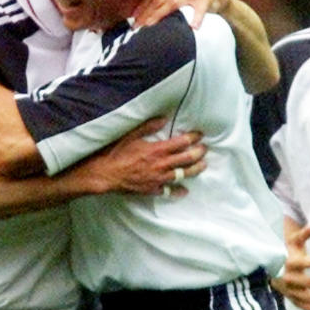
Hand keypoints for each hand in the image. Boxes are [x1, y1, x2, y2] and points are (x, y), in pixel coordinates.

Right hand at [65, 117, 206, 195]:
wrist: (105, 175)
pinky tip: (184, 190)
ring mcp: (158, 179)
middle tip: (205, 148)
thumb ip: (148, 126)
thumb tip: (164, 118)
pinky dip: (178, 191)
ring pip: (183, 175)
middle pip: (187, 159)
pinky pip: (169, 191)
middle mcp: (161, 165)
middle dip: (199, 152)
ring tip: (203, 165)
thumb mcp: (130, 135)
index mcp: (157, 149)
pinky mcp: (152, 189)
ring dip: (195, 170)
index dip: (193, 137)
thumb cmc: (115, 153)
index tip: (199, 134)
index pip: (182, 142)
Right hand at [271, 225, 309, 309]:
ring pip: (308, 300)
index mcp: (288, 263)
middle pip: (307, 284)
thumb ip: (302, 235)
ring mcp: (290, 292)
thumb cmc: (286, 252)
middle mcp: (288, 279)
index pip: (300, 263)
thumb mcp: (292, 242)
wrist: (271, 267)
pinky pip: (307, 309)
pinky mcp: (293, 300)